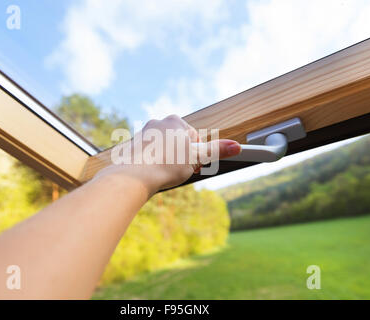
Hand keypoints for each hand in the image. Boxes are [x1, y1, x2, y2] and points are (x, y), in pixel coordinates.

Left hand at [95, 115, 240, 195]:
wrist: (133, 176)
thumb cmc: (166, 165)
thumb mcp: (196, 158)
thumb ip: (216, 151)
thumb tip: (237, 146)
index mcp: (175, 121)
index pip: (194, 137)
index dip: (197, 155)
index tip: (193, 166)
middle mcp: (158, 123)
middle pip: (178, 141)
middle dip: (182, 157)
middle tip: (180, 171)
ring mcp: (143, 133)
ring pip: (162, 148)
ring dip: (167, 160)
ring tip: (164, 173)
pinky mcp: (132, 145)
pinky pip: (147, 154)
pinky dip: (151, 163)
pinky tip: (151, 173)